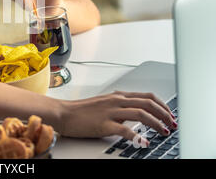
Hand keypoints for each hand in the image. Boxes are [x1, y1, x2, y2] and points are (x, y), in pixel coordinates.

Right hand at [59, 91, 176, 144]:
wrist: (64, 113)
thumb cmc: (82, 111)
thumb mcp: (104, 103)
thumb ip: (120, 106)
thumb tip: (136, 112)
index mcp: (118, 96)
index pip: (147, 96)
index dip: (163, 105)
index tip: (170, 115)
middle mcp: (117, 101)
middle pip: (148, 103)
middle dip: (165, 114)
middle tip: (173, 124)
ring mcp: (111, 112)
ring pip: (141, 114)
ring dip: (157, 123)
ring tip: (164, 132)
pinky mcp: (104, 124)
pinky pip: (125, 130)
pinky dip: (138, 136)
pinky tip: (144, 142)